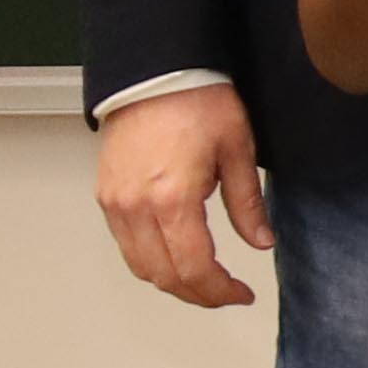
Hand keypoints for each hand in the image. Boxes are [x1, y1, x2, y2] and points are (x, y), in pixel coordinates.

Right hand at [90, 83, 271, 310]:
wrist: (153, 72)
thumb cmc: (196, 102)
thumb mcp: (238, 151)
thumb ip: (247, 203)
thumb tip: (262, 241)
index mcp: (172, 199)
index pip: (194, 268)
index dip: (219, 291)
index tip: (241, 295)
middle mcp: (135, 207)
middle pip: (163, 275)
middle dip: (198, 294)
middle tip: (227, 295)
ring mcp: (115, 202)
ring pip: (139, 265)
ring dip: (172, 282)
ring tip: (205, 281)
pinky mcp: (105, 195)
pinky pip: (125, 244)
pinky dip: (150, 261)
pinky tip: (176, 256)